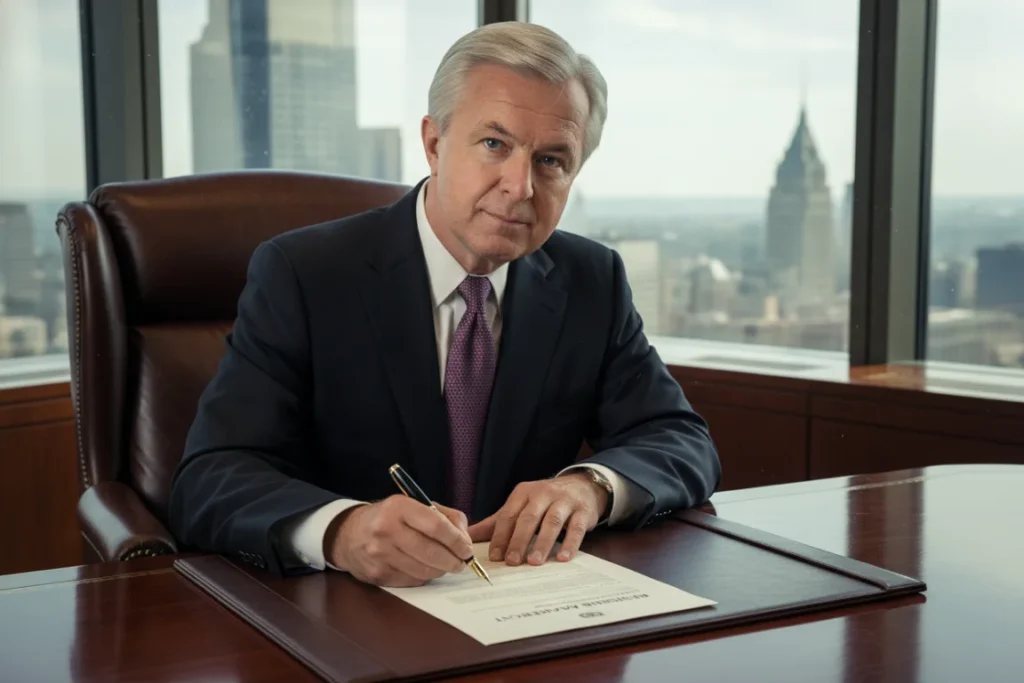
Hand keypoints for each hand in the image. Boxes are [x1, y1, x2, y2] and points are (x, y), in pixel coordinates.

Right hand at [326, 495, 472, 586]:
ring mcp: (379, 554)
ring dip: (441, 570)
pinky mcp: (377, 574)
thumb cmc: (391, 518)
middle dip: (453, 560)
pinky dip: (424, 577)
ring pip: (423, 570)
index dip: (457, 540)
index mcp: (398, 507)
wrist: (349, 534)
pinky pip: (412, 581)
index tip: (467, 548)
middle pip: (431, 552)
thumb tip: (465, 540)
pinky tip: (424, 568)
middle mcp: (386, 529)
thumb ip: (446, 517)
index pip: (436, 526)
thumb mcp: (415, 505)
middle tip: (462, 562)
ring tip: (446, 565)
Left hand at [468, 472, 607, 566]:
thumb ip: (497, 522)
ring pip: (552, 522)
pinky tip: (563, 558)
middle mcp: (543, 494)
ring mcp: (564, 501)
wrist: (582, 486)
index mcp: (523, 493)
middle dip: (519, 540)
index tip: (495, 556)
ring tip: (534, 562)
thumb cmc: (545, 501)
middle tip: (511, 562)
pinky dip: (570, 544)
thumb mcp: (520, 506)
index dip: (501, 536)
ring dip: (542, 543)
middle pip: (528, 518)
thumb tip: (468, 536)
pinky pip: (576, 528)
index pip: (509, 515)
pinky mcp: (583, 511)